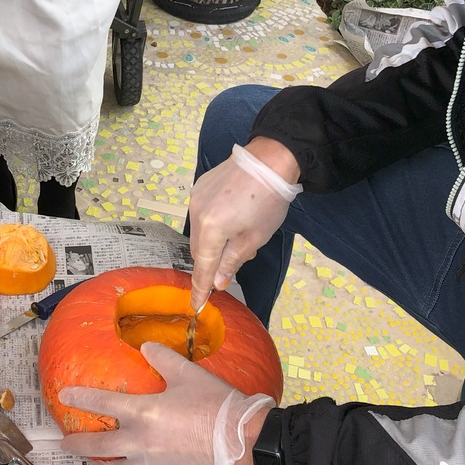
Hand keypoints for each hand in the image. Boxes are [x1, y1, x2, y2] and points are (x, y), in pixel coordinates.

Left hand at [59, 343, 273, 464]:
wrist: (241, 441)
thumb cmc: (215, 404)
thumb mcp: (188, 373)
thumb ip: (163, 359)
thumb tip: (146, 346)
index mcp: (143, 412)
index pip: (102, 404)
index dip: (81, 398)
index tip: (64, 396)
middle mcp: (140, 441)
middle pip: (99, 447)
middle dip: (78, 445)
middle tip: (64, 444)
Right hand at [189, 142, 301, 308]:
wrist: (269, 159)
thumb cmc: (269, 202)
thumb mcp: (255, 238)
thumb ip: (233, 262)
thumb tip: (218, 283)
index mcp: (212, 229)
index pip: (203, 267)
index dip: (200, 288)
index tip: (196, 305)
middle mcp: (197, 214)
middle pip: (200, 251)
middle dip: (210, 264)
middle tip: (228, 268)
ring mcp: (195, 199)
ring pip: (199, 234)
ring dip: (212, 244)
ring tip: (236, 237)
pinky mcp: (198, 188)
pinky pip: (200, 216)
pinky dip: (211, 225)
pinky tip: (230, 218)